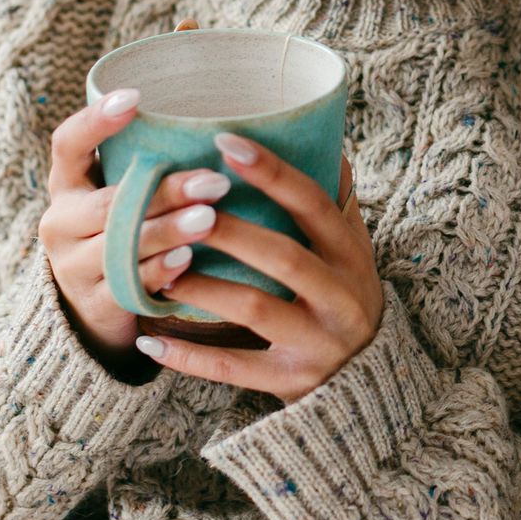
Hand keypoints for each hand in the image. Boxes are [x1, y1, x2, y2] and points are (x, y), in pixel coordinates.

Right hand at [39, 86, 232, 377]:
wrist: (95, 309)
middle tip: (213, 182)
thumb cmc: (122, 231)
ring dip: (167, 231)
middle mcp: (61, 223)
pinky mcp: (93, 305)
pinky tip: (189, 260)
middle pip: (108, 203)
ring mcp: (74, 267)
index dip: (95, 121)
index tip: (135, 97)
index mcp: (67, 186)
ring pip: (119, 246)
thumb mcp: (121, 196)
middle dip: (164, 191)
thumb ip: (147, 167)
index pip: (67, 145)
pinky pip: (127, 286)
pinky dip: (159, 272)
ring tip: (207, 220)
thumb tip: (220, 128)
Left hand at [133, 133, 382, 404]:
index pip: (314, 205)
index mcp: (351, 255)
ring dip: (204, 288)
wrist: (372, 378)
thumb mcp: (355, 248)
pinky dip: (190, 356)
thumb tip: (321, 138)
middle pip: (283, 257)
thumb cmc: (348, 294)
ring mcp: (318, 342)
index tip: (226, 143)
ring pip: (255, 310)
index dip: (272, 173)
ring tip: (160, 270)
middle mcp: (340, 296)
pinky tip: (149, 338)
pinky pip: (235, 368)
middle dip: (230, 232)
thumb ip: (336, 201)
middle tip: (183, 210)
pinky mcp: (292, 381)